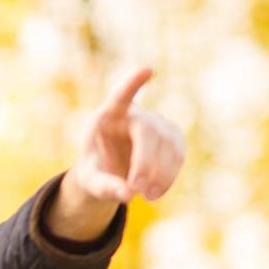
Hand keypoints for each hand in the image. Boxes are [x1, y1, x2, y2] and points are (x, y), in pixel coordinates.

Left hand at [50, 66, 185, 238]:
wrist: (110, 167)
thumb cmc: (96, 169)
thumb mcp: (90, 181)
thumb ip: (104, 186)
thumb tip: (128, 195)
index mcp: (108, 116)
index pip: (121, 96)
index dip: (133, 84)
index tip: (146, 70)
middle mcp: (136, 115)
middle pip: (148, 132)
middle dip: (144, 163)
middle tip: (136, 190)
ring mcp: (158, 124)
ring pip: (169, 144)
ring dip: (162, 174)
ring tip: (147, 197)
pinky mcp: (172, 138)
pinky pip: (178, 155)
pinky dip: (169, 176)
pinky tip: (155, 192)